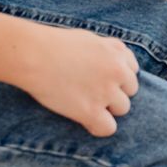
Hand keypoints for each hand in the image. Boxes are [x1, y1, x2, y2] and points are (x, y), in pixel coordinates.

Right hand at [17, 23, 140, 136]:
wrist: (34, 56)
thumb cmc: (55, 44)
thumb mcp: (90, 38)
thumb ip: (107, 50)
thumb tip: (113, 62)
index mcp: (117, 52)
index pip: (133, 70)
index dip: (118, 77)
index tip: (103, 79)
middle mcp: (117, 71)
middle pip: (130, 90)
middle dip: (115, 92)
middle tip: (92, 92)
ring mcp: (106, 92)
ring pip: (123, 109)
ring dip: (108, 109)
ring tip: (87, 105)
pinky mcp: (91, 111)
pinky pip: (109, 128)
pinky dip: (99, 127)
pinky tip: (87, 122)